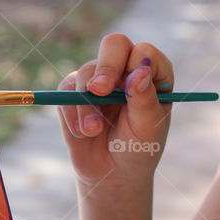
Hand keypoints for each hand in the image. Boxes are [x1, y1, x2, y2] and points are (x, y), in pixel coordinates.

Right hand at [56, 33, 173, 191]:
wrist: (111, 174)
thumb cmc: (139, 150)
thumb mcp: (148, 129)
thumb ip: (144, 100)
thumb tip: (140, 71)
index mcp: (153, 74)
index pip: (145, 52)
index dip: (138, 64)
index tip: (131, 86)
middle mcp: (126, 69)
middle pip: (114, 45)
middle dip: (106, 67)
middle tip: (100, 90)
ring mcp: (99, 77)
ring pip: (87, 71)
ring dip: (88, 103)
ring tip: (93, 131)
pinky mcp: (74, 90)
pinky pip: (66, 88)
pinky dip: (73, 111)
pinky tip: (82, 132)